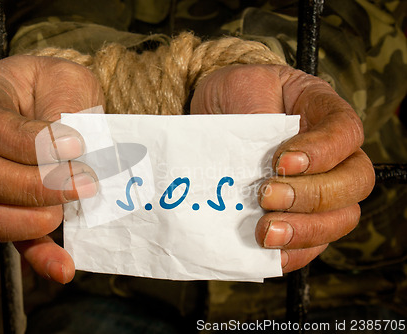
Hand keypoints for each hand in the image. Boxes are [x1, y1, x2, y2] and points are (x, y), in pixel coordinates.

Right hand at [0, 55, 103, 282]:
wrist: (57, 99)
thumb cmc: (59, 86)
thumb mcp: (67, 81)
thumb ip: (65, 109)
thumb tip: (71, 155)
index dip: (31, 142)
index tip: (78, 146)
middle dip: (36, 186)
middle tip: (84, 182)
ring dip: (30, 220)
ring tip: (74, 207)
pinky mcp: (4, 209)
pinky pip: (10, 239)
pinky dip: (37, 256)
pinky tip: (64, 266)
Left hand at [190, 64, 374, 272]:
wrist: (216, 114)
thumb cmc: (236, 94)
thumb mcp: (243, 86)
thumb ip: (257, 113)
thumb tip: (261, 158)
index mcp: (323, 113)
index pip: (345, 134)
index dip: (323, 152)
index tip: (282, 161)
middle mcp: (332, 154)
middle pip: (354, 182)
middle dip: (313, 196)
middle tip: (268, 197)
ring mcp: (318, 187)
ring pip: (340, 219)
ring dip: (306, 231)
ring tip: (266, 232)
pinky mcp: (297, 215)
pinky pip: (312, 243)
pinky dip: (293, 252)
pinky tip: (268, 251)